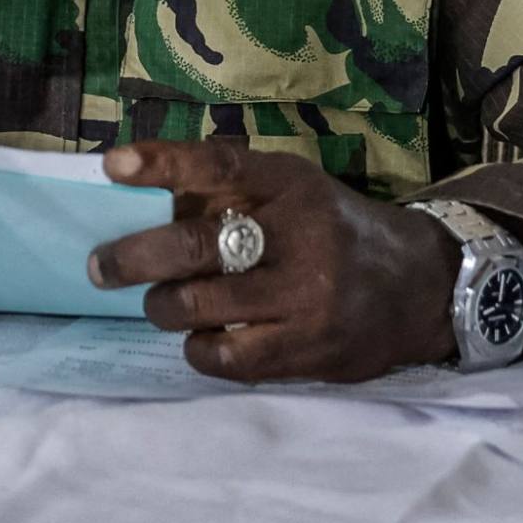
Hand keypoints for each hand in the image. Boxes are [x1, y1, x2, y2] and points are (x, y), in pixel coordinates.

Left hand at [85, 142, 462, 383]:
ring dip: (163, 308)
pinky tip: (200, 339)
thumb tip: (141, 194)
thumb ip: (232, 190)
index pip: (221, 163)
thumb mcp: (295, 191)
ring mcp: (307, 299)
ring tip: (158, 305)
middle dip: (134, 257)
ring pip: (202, 308)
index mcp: (292, 186)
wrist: (422, 287)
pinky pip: (229, 358)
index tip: (112, 165)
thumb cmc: (336, 230)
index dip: (163, 163)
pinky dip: (200, 349)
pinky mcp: (310, 351)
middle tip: (100, 267)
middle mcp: (301, 237)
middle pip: (197, 246)